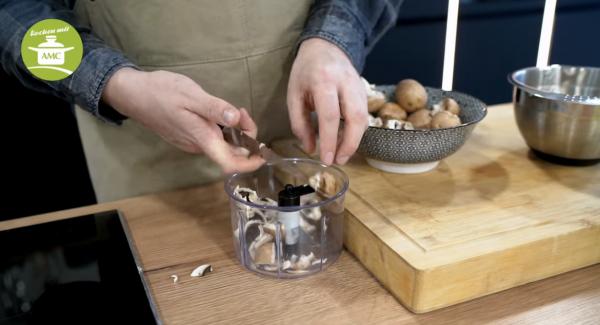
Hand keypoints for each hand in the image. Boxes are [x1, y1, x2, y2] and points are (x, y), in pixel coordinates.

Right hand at [101, 68, 263, 172]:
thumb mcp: (191, 95)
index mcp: (202, 139)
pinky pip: (212, 138)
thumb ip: (215, 108)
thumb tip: (236, 119)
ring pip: (222, 145)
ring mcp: (192, 142)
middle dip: (246, 137)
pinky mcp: (188, 136)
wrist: (133, 93)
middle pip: (230, 153)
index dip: (249, 164)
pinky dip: (223, 129)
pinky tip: (220, 113)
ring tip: (234, 110)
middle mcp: (198, 146)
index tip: (263, 154)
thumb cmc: (161, 92)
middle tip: (243, 113)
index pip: (229, 163)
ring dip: (235, 132)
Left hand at [287, 38, 367, 164]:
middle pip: (355, 117)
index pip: (330, 116)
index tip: (326, 159)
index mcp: (323, 81)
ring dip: (354, 140)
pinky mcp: (365, 91)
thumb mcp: (294, 95)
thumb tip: (310, 148)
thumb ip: (300, 123)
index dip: (329, 140)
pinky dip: (357, 131)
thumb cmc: (305, 72)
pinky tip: (345, 141)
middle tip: (339, 160)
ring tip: (341, 155)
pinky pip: (364, 115)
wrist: (325, 47)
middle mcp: (345, 83)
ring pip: (363, 118)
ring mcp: (358, 86)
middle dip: (349, 144)